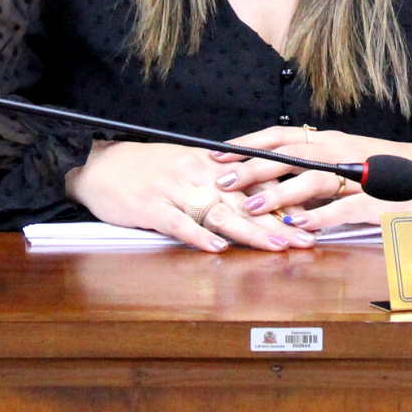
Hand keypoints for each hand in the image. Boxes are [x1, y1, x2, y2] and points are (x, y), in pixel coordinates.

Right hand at [63, 140, 317, 253]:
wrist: (100, 164)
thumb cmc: (145, 169)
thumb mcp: (186, 167)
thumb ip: (218, 182)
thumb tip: (253, 201)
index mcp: (209, 165)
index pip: (253, 184)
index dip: (283, 202)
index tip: (312, 219)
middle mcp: (197, 175)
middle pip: (243, 201)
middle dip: (277, 222)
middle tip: (305, 240)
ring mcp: (174, 190)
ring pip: (218, 212)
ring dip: (249, 231)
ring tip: (275, 247)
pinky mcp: (151, 207)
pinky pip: (178, 223)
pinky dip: (197, 236)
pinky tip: (216, 248)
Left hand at [208, 126, 411, 230]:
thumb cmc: (392, 172)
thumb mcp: (349, 161)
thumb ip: (315, 167)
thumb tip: (274, 175)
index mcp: (332, 142)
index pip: (280, 137)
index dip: (247, 144)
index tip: (215, 153)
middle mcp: (341, 153)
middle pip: (289, 157)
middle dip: (252, 168)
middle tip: (220, 180)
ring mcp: (359, 177)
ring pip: (311, 181)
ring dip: (278, 194)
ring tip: (250, 206)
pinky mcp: (377, 203)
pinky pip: (344, 208)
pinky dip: (320, 217)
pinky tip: (299, 226)